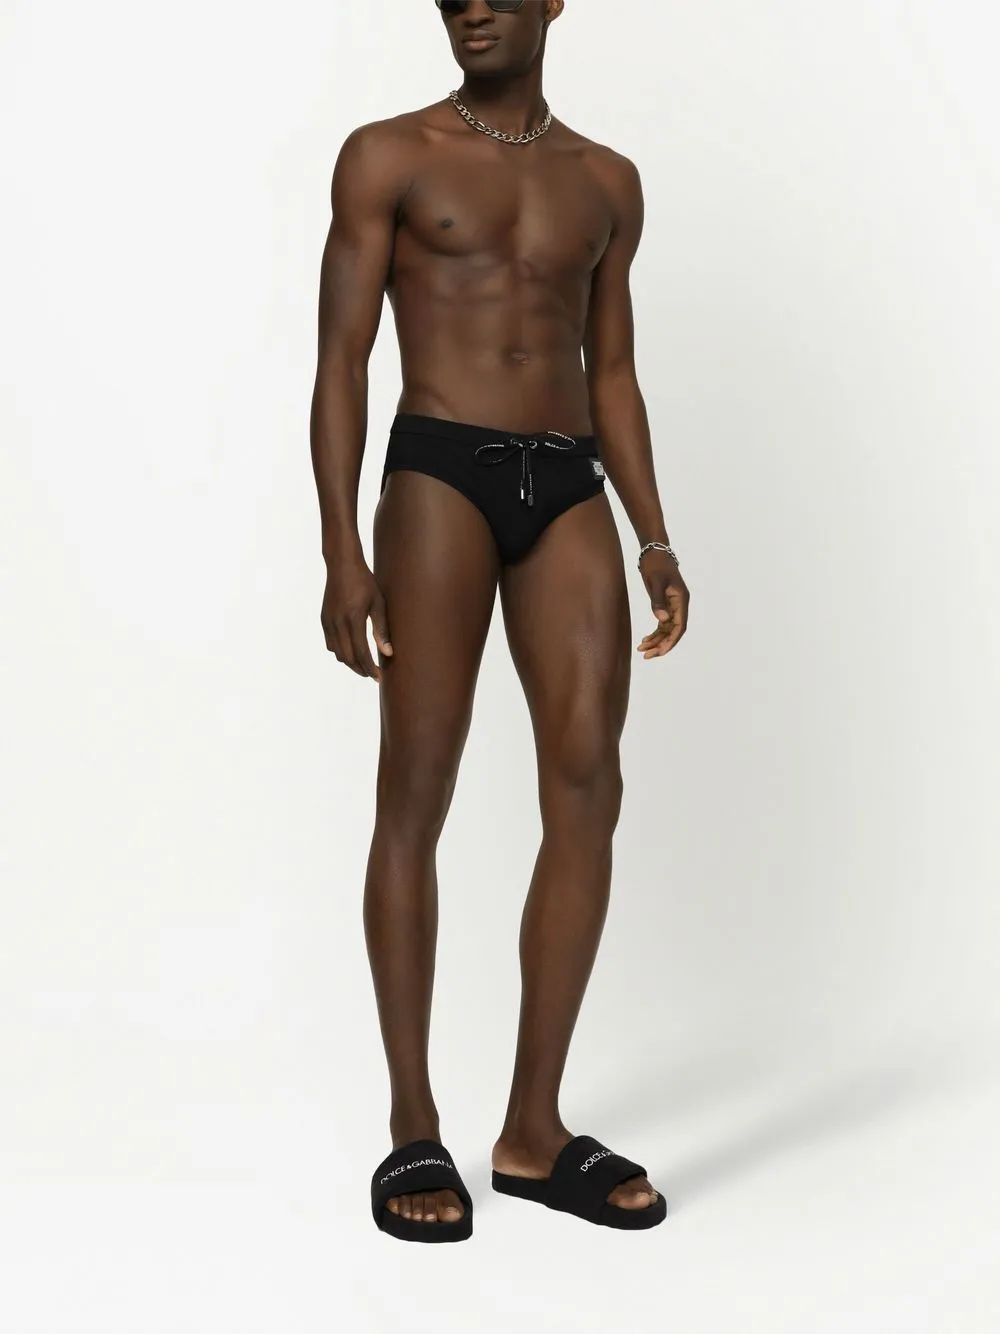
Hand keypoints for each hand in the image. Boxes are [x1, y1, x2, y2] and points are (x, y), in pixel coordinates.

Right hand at [321, 553, 392, 681]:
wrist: (342, 565)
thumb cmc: (364, 582)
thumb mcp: (378, 603)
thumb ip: (382, 629)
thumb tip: (388, 653)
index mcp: (353, 619)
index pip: (361, 653)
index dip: (370, 668)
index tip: (379, 677)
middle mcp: (337, 623)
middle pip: (348, 658)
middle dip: (360, 669)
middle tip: (373, 675)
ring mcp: (328, 622)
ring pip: (338, 653)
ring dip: (350, 662)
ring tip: (364, 665)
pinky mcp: (324, 619)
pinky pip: (330, 644)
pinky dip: (340, 652)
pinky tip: (351, 651)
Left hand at [637, 551, 688, 658]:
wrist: (654, 551)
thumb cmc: (655, 564)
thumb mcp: (655, 582)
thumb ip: (658, 601)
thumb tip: (662, 621)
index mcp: (681, 601)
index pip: (679, 627)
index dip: (671, 642)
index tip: (659, 652)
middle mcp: (680, 605)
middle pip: (673, 631)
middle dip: (661, 645)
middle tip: (646, 655)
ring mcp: (673, 606)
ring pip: (667, 629)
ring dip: (656, 641)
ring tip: (642, 649)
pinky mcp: (665, 604)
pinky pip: (662, 624)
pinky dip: (655, 633)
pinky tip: (645, 640)